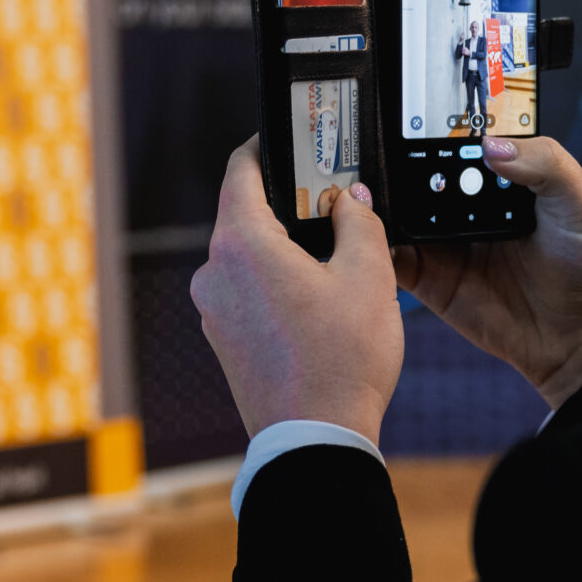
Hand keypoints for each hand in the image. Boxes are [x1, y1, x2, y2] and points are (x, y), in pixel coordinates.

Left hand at [190, 138, 404, 441]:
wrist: (314, 441)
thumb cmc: (342, 360)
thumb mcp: (369, 278)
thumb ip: (360, 224)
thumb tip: (350, 200)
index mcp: (241, 244)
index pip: (240, 170)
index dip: (266, 148)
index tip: (291, 139)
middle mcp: (214, 272)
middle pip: (244, 213)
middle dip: (287, 202)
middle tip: (332, 196)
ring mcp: (212, 309)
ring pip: (247, 256)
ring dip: (284, 247)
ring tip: (335, 252)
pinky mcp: (222, 339)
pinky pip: (247, 291)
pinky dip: (275, 282)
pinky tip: (317, 296)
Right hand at [392, 136, 581, 408]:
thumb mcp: (581, 198)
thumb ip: (543, 161)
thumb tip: (490, 144)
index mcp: (502, 179)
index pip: (461, 145)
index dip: (437, 130)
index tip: (409, 116)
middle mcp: (468, 207)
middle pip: (421, 176)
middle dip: (396, 163)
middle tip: (373, 149)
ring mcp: (445, 243)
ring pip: (399, 214)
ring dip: (380, 202)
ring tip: (360, 187)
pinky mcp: (430, 280)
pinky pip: (393, 259)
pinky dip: (375, 246)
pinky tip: (367, 232)